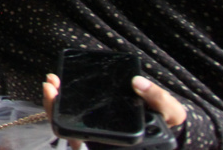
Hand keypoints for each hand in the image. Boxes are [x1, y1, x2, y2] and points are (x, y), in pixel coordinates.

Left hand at [43, 73, 186, 148]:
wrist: (169, 119)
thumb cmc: (168, 120)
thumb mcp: (171, 112)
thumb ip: (158, 99)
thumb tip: (137, 82)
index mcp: (113, 142)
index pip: (79, 137)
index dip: (61, 122)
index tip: (56, 100)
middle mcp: (100, 137)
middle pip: (66, 127)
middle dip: (53, 107)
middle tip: (51, 85)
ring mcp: (94, 126)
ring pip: (66, 119)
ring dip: (56, 100)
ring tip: (53, 80)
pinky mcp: (93, 115)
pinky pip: (74, 108)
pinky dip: (64, 96)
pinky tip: (60, 81)